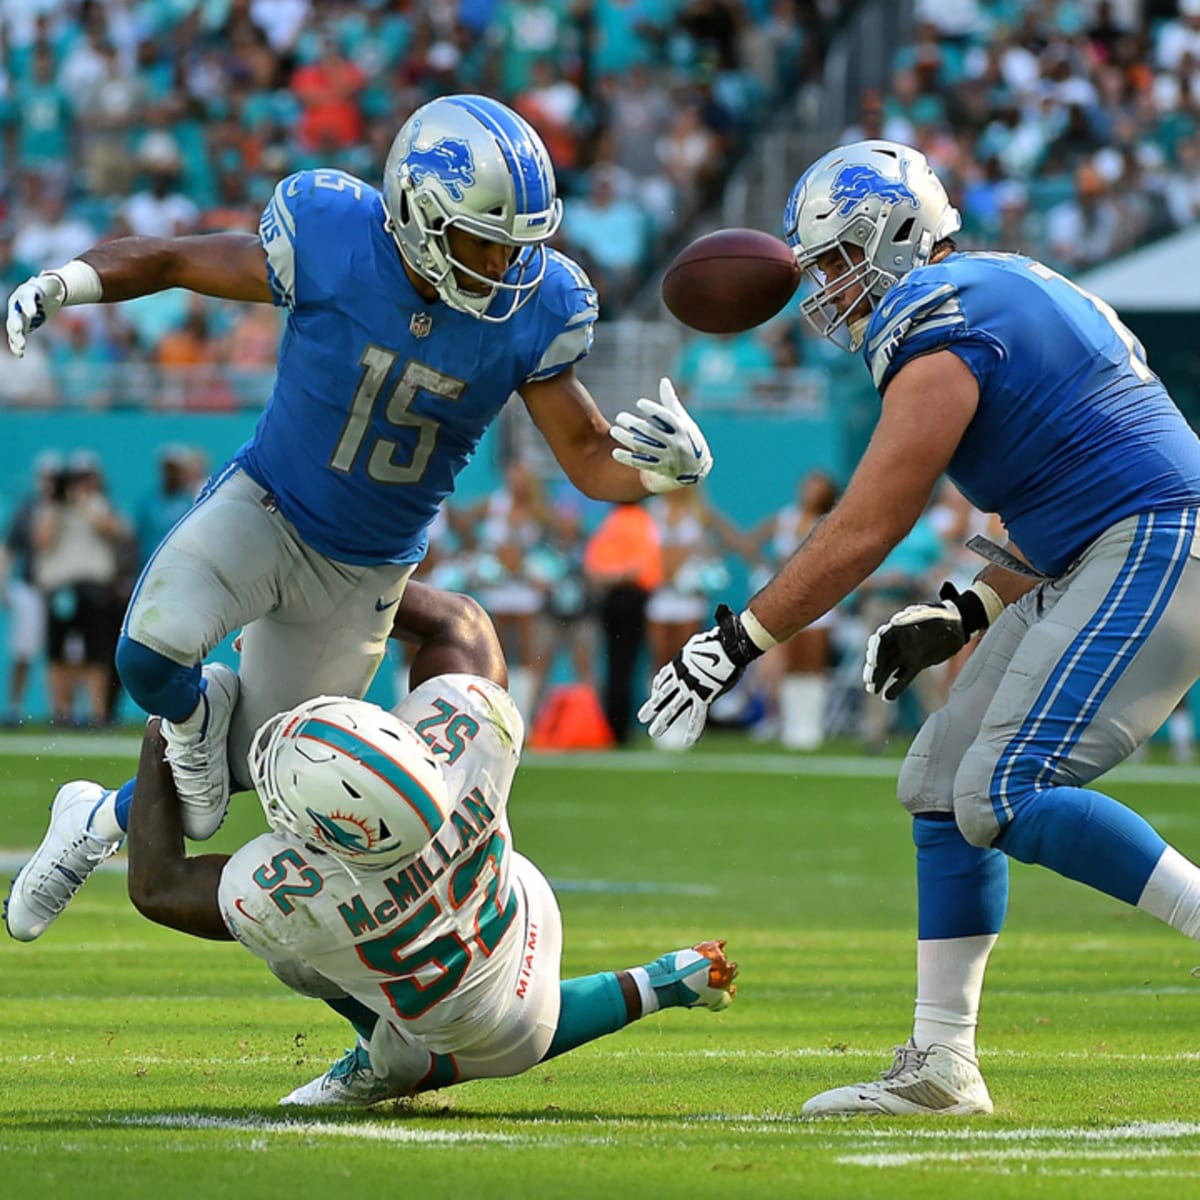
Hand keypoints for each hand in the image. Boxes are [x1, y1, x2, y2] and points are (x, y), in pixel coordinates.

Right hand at [7, 273, 66, 357]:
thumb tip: (57, 281)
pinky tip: (20, 354)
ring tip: (22, 347)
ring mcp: (18, 316)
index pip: (26, 298)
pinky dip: (17, 345)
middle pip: (15, 315)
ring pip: (14, 328)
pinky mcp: (22, 327)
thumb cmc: (48, 287)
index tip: (33, 313)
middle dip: (16, 323)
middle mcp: (18, 305)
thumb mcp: (52, 284)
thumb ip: (54, 283)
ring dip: (16, 338)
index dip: (28, 305)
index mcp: (25, 293)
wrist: (44, 294)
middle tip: (18, 330)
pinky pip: (17, 337)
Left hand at [610, 377, 712, 492]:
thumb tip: (664, 380)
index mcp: (681, 428)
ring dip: (627, 439)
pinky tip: (615, 452)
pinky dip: (628, 458)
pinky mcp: (660, 469)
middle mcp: (675, 442)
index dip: (653, 410)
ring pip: (643, 447)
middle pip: (651, 432)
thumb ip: (671, 402)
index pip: (666, 417)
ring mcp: (667, 457)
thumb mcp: (684, 420)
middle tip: (619, 417)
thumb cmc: (688, 438)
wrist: (697, 469)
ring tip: (614, 431)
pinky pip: (642, 464)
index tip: (639, 403)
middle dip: (634, 424)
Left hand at [639, 604, 761, 745]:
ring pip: (673, 708)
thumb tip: (703, 636)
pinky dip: (693, 730)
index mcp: (679, 665)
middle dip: (651, 707)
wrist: (728, 644)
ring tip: (653, 732)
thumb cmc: (720, 639)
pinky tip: (688, 742)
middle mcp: (680, 678)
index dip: (658, 687)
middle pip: (662, 695)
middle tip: (642, 716)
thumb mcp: (702, 640)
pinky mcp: (703, 696)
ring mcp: (689, 688)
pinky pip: (697, 716)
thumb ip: (698, 645)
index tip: (654, 693)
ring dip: (662, 722)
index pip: (663, 678)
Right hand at [863, 581, 987, 700]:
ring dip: (879, 678)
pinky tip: (887, 697)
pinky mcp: (916, 663)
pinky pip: (904, 675)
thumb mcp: (943, 608)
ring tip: (872, 690)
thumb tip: (942, 588)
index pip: (883, 638)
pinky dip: (896, 686)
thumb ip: (939, 602)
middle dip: (874, 667)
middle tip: (869, 680)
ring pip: (888, 666)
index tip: (873, 661)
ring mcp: (906, 651)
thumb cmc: (950, 614)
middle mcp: (900, 639)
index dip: (876, 649)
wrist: (961, 624)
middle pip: (882, 654)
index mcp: (901, 625)